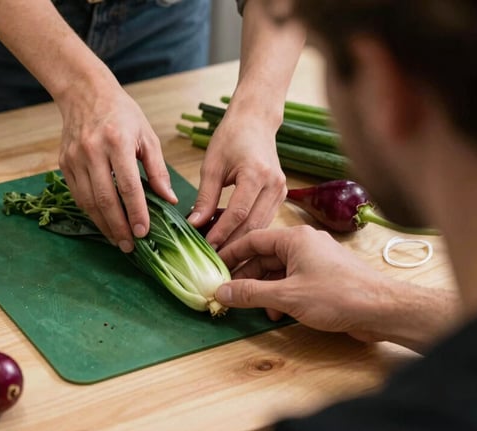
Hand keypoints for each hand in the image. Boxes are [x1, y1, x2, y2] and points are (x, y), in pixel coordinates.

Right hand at [57, 83, 176, 252]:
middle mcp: (93, 151)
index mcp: (117, 141)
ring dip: (103, 225)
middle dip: (118, 227)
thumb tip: (169, 200)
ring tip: (117, 240)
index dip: (136, 212)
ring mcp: (74, 158)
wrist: (84, 93)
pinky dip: (90, 212)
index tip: (144, 232)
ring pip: (88, 202)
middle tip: (130, 246)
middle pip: (105, 199)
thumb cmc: (122, 113)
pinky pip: (77, 195)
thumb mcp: (147, 135)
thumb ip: (158, 169)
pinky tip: (103, 222)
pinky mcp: (64, 164)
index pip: (128, 186)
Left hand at [188, 108, 286, 248]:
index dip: (221, 233)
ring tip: (220, 256)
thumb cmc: (231, 138)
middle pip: (253, 225)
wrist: (255, 121)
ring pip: (261, 226)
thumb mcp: (211, 165)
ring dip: (241, 243)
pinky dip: (247, 231)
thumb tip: (194, 224)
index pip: (238, 213)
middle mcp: (275, 184)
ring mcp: (281, 191)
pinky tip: (230, 240)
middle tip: (213, 262)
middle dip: (233, 246)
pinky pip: (264, 220)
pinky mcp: (281, 195)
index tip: (206, 248)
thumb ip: (205, 197)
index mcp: (257, 174)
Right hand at [214, 226, 460, 352]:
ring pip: (279, 271)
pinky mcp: (326, 277)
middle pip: (265, 257)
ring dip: (265, 290)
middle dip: (247, 277)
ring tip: (256, 308)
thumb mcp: (286, 296)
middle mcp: (305, 244)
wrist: (382, 310)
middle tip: (230, 294)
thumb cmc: (336, 296)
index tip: (215, 268)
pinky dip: (282, 295)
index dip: (231, 254)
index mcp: (294, 238)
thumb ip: (250, 293)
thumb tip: (221, 292)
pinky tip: (279, 312)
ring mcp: (317, 260)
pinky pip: (294, 281)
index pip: (252, 239)